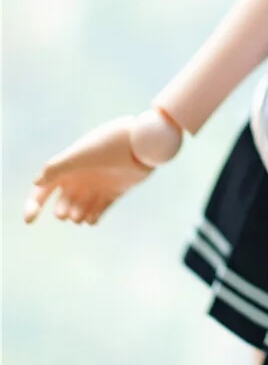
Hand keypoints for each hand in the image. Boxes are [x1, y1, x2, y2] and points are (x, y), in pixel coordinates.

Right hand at [23, 115, 154, 225]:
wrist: (141, 144)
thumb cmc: (108, 145)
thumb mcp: (79, 155)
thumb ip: (57, 167)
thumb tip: (37, 182)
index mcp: (67, 167)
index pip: (43, 189)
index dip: (33, 205)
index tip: (30, 220)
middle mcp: (80, 178)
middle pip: (62, 204)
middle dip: (62, 211)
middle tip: (66, 212)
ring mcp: (97, 186)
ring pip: (78, 211)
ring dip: (76, 217)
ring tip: (80, 215)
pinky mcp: (113, 193)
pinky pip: (97, 212)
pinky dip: (92, 219)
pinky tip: (92, 218)